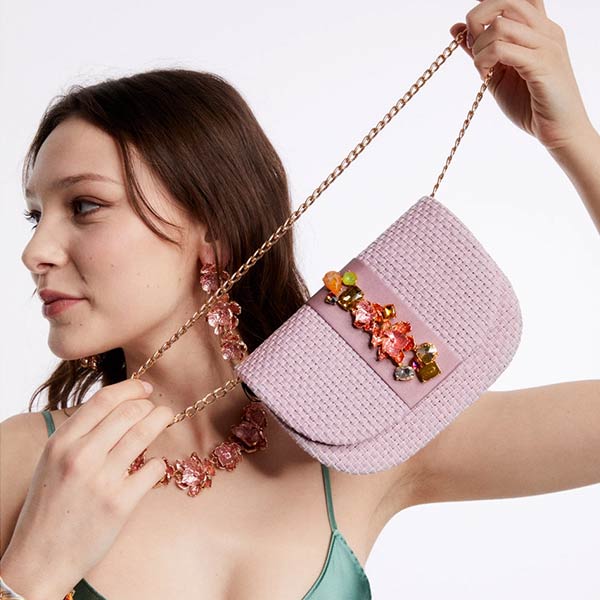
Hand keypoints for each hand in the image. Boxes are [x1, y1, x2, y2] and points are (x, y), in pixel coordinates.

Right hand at [1, 379, 172, 596]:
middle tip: (158, 409)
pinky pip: (154, 468)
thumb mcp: (52, 461)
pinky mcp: (120, 503)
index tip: (145, 388)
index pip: (104, 399)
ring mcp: (101, 480)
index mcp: (61, 442)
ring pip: (144, 433)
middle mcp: (80, 456)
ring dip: (161, 421)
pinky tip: (154, 465)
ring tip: (165, 419)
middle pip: (129, 412)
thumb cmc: (50, 505)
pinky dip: (159, 462)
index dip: (131, 388)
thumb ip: (80, 434)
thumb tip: (119, 405)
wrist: (39, 559)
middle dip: (150, 405)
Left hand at [450, 0, 593, 150]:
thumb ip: (481, 50)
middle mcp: (546, 31)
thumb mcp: (499, 73)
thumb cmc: (531, 104)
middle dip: (478, 17)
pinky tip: (486, 75)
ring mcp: (546, 45)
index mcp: (539, 30)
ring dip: (479, 46)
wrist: (559, 131)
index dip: (489, 3)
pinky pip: (502, 48)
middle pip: (507, 1)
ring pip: (501, 24)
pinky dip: (485, 60)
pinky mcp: (541, 64)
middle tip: (471, 44)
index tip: (471, 27)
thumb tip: (456, 28)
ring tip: (482, 68)